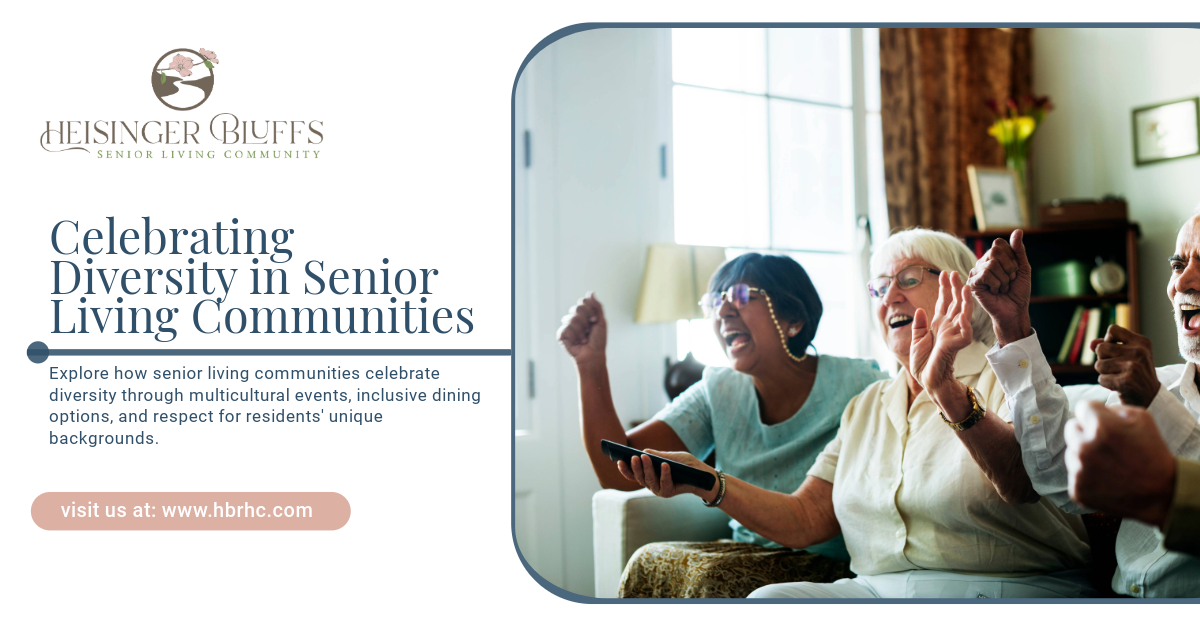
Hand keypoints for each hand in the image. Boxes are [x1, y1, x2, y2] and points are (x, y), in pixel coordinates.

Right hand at [556, 293, 606, 366]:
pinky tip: (578, 342)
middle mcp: (574, 318)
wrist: (594, 355)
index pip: (582, 301)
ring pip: (571, 319)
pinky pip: (566, 328)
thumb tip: (590, 292)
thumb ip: (597, 306)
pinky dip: (575, 336)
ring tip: (584, 339)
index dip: (589, 310)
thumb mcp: (601, 321)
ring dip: (581, 331)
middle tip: (590, 330)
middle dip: (586, 320)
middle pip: (576, 308)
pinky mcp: (561, 335)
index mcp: (584, 314)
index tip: (595, 320)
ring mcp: (567, 326)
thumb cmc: (599, 340)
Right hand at [616, 449, 717, 501]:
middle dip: (635, 466)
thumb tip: (644, 451)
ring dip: (646, 468)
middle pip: (639, 477)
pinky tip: (664, 465)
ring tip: (644, 457)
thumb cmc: (685, 465)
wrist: (701, 476)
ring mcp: (658, 489)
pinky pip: (664, 483)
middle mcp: (651, 484)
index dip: (625, 469)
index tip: (618, 460)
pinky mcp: (668, 492)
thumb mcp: (672, 456)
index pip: (633, 474)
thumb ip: (659, 455)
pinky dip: (664, 473)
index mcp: (649, 475)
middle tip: (633, 456)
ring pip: (649, 480)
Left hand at [910, 271, 973, 404]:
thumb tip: (920, 309)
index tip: (943, 274)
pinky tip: (965, 309)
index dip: (944, 289)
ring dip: (964, 299)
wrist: (928, 380)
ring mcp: (954, 334)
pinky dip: (966, 320)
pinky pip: (965, 330)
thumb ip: (919, 325)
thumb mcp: (916, 341)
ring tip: (964, 285)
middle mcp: (948, 327)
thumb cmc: (923, 363)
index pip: (943, 303)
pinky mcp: (958, 344)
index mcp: (938, 325)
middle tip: (954, 272)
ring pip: (963, 313)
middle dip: (954, 288)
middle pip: (954, 303)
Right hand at [967, 229, 1032, 345]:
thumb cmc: (1018, 291)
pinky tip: (995, 291)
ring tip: (1003, 287)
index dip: (1012, 257)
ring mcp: (976, 272)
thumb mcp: (1023, 268)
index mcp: (993, 257)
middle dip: (1009, 267)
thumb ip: (1019, 250)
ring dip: (1004, 279)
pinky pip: (986, 274)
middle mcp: (983, 262)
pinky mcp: (973, 283)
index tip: (1015, 271)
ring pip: (992, 264)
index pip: (999, 244)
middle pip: (995, 251)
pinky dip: (996, 284)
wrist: (1015, 310)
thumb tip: (1017, 230)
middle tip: (1010, 280)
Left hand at [1066, 401, 1176, 526]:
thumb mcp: (1142, 418)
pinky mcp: (1077, 490)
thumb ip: (1113, 409)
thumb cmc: (1153, 453)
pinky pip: (1075, 475)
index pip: (1082, 408)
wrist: (1161, 493)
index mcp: (1100, 427)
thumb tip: (1095, 410)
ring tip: (1109, 464)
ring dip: (1085, 454)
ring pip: (1072, 452)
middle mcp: (1084, 447)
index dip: (1095, 414)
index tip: (1104, 423)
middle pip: (1071, 428)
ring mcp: (1079, 471)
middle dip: (1086, 432)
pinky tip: (1107, 479)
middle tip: (1106, 444)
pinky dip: (1087, 476)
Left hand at [1090, 325, 1159, 406]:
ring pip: (1099, 365)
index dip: (1107, 340)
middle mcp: (1139, 352)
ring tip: (1118, 376)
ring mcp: (1133, 367)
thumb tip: (1091, 344)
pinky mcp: (1126, 381)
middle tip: (1117, 367)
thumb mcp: (1128, 355)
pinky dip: (1106, 383)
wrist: (1151, 397)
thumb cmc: (1136, 373)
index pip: (1113, 330)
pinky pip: (1101, 379)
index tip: (1114, 350)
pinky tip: (1119, 386)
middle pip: (1101, 348)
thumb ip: (1108, 346)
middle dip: (1103, 359)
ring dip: (1104, 373)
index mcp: (1141, 342)